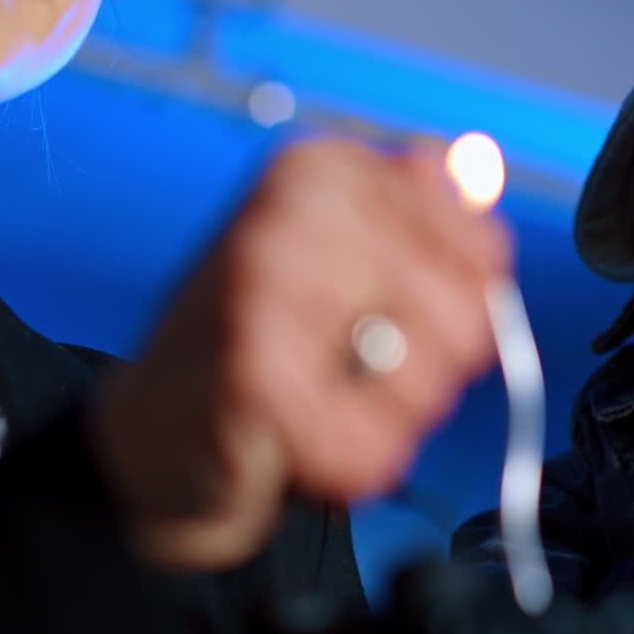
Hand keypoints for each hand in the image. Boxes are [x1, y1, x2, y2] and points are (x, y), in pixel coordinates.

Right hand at [88, 135, 509, 569]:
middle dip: (430, 373)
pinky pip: (370, 444)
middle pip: (468, 317)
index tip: (399, 323)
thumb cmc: (261, 347)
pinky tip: (295, 446)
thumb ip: (426, 218)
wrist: (148, 435)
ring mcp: (264, 286)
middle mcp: (294, 210)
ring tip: (318, 403)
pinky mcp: (250, 376)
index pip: (485, 250)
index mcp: (326, 172)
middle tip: (353, 375)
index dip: (466, 313)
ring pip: (429, 382)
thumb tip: (479, 169)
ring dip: (389, 422)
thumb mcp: (346, 262)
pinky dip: (348, 464)